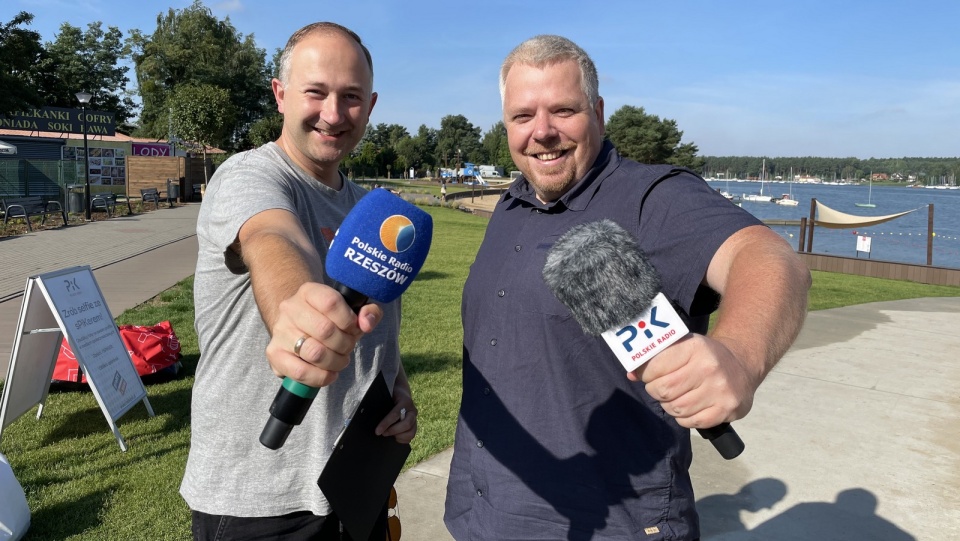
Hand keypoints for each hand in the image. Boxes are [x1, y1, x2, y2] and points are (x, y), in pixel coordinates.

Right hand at [265, 282, 382, 387]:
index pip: (331, 302)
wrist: (299, 328)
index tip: (353, 328)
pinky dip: (320, 377)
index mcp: (309, 291)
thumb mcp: (352, 311)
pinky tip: (328, 373)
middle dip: (345, 344)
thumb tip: (366, 322)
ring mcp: (280, 331)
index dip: (348, 320)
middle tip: (347, 347)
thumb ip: (369, 312)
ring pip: (315, 353)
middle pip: (325, 330)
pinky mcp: (274, 354)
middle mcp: (290, 308)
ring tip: (339, 360)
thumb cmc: (330, 320)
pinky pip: (300, 372)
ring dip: (335, 362)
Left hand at [375, 388, 416, 444]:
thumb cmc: (391, 396)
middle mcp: (412, 411)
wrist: (401, 394)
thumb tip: (371, 418)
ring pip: (411, 432)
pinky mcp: (414, 425)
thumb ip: (383, 406)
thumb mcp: (387, 397)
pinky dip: (403, 439)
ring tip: (390, 436)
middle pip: (407, 424)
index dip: (386, 424)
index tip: (377, 431)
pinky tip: (396, 437)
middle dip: (393, 431)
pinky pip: (411, 436)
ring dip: (399, 437)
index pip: (395, 414)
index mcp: (405, 402)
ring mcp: (415, 419)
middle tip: (383, 433)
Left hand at [627, 334, 759, 428]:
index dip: (646, 374)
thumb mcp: (682, 347)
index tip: (650, 375)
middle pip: (664, 390)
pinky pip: (692, 422)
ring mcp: (720, 390)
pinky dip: (684, 418)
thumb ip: (655, 358)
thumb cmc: (704, 357)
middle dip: (656, 392)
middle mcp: (709, 367)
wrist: (742, 366)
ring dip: (670, 406)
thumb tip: (631, 374)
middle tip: (662, 388)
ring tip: (677, 397)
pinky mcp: (727, 409)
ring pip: (676, 408)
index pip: (655, 367)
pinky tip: (690, 407)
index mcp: (695, 347)